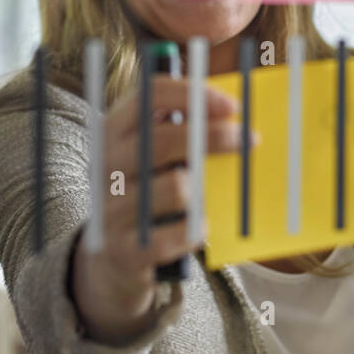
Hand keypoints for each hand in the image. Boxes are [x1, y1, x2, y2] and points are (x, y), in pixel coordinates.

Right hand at [71, 76, 251, 343]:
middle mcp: (104, 166)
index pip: (147, 95)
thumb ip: (178, 130)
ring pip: (177, 188)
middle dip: (214, 136)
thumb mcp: (149, 157)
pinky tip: (201, 226)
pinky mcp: (126, 251)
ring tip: (209, 194)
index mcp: (111, 132)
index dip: (192, 94)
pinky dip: (200, 227)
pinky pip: (181, 233)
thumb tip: (230, 113)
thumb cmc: (146, 194)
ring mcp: (110, 210)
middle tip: (249, 139)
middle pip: (163, 139)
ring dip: (204, 190)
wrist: (113, 260)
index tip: (231, 105)